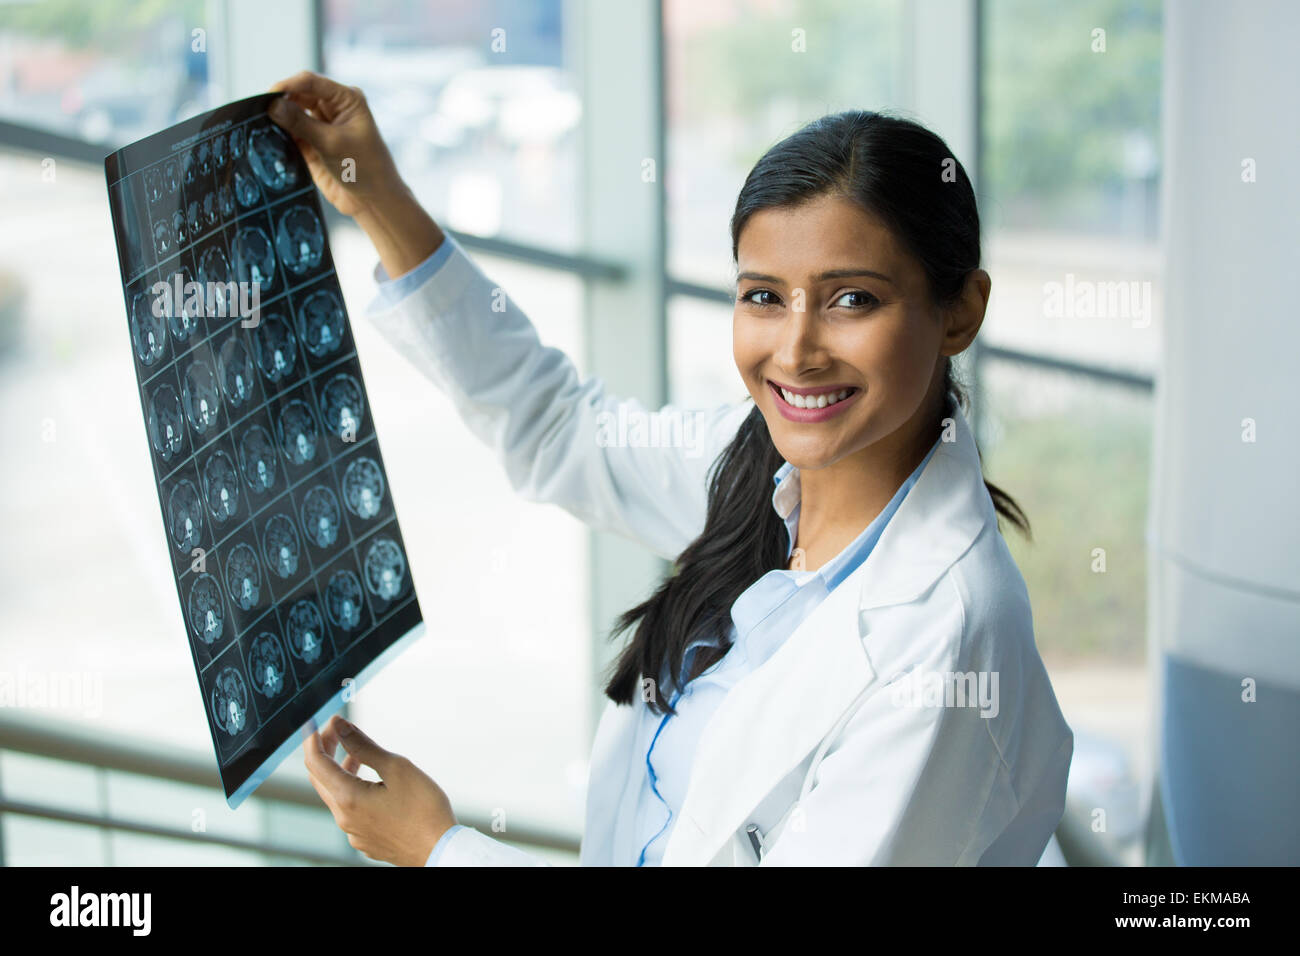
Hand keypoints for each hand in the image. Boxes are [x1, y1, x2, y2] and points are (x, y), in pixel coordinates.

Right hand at [267, 71, 400, 218]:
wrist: (372, 201)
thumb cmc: (364, 168)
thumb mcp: (331, 143)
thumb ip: (301, 123)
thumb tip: (272, 105)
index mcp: (346, 99)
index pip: (311, 82)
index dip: (288, 85)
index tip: (268, 96)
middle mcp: (333, 108)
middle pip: (298, 95)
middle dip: (280, 102)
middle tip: (259, 112)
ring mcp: (322, 126)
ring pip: (292, 114)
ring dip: (278, 119)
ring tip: (260, 124)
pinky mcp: (312, 144)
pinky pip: (290, 133)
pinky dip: (280, 134)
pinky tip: (267, 137)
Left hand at [303, 714, 456, 866]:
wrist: (440, 850)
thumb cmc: (424, 810)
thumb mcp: (397, 768)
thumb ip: (364, 746)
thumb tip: (341, 727)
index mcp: (349, 799)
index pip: (316, 763)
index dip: (314, 738)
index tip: (317, 721)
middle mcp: (345, 819)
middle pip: (321, 779)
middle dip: (325, 751)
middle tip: (338, 731)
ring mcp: (353, 832)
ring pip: (335, 795)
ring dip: (339, 770)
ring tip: (355, 752)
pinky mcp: (364, 839)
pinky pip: (348, 810)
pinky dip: (351, 789)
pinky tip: (370, 782)